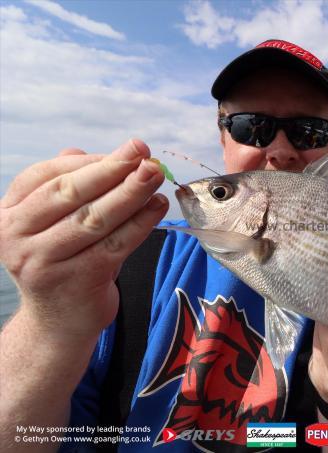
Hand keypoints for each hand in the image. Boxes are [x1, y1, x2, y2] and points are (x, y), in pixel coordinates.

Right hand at [0, 139, 167, 339]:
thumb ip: (64, 190)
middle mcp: (16, 237)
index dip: (89, 160)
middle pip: (70, 194)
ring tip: (156, 175)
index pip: (44, 175)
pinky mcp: (77, 281)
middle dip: (113, 170)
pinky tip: (157, 207)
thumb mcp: (56, 224)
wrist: (59, 323)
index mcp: (7, 215)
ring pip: (95, 217)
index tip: (128, 150)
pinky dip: (140, 222)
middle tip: (145, 155)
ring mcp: (44, 262)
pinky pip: (116, 243)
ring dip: (131, 193)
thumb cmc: (63, 263)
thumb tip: (79, 151)